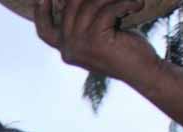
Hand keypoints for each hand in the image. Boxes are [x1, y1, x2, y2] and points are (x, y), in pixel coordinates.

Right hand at [33, 0, 157, 81]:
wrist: (141, 72)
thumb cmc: (123, 50)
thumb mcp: (97, 35)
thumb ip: (83, 21)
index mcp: (66, 51)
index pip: (45, 32)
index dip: (40, 12)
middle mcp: (68, 50)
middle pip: (70, 7)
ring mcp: (80, 46)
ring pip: (90, 5)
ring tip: (129, 1)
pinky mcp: (96, 40)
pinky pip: (108, 9)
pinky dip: (124, 3)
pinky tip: (136, 5)